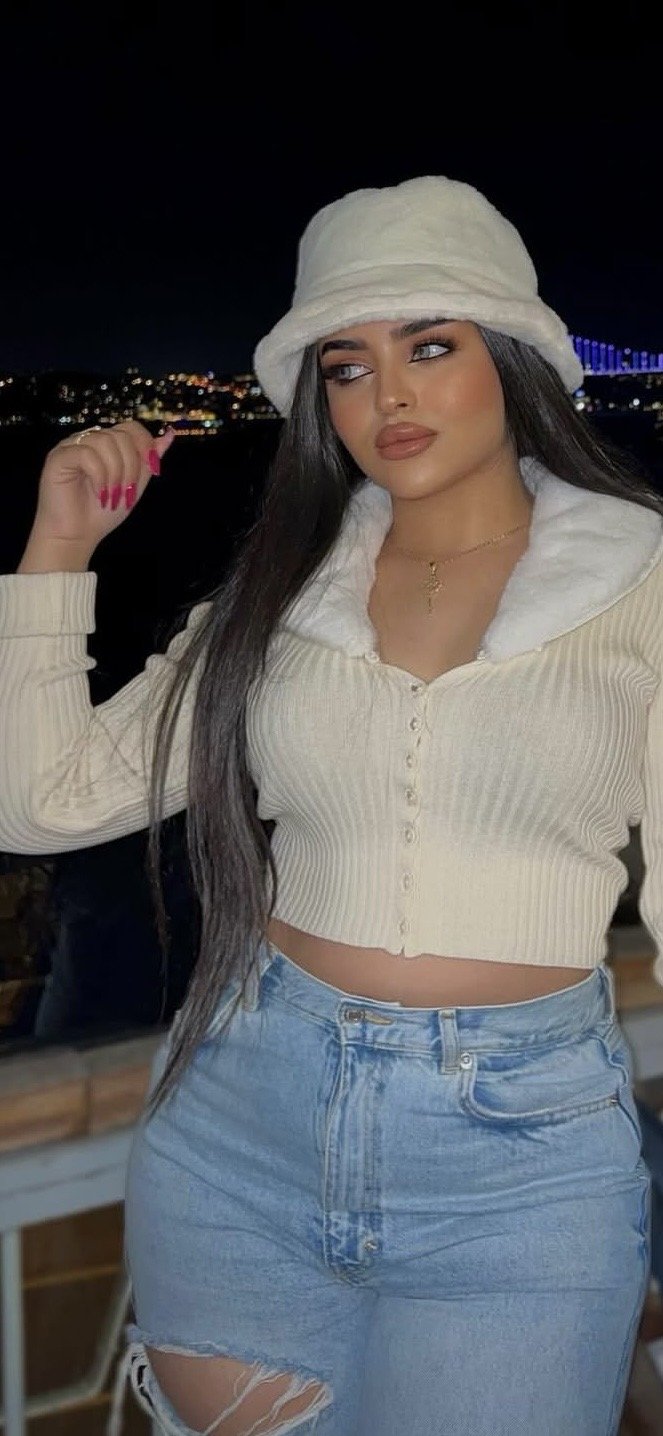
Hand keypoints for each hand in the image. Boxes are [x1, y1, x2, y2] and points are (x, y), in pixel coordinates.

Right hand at [30, 421, 177, 554]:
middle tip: (126, 493)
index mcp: (106, 445)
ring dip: (115, 472)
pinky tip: (99, 493)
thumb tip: (170, 435)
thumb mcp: (134, 485)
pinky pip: (86, 453)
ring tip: (112, 495)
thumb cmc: (102, 514)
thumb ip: (148, 461)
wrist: (76, 536)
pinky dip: (99, 475)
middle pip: (120, 435)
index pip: (130, 428)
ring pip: (104, 441)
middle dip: (131, 466)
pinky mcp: (58, 457)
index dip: (145, 444)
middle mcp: (88, 441)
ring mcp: (71, 447)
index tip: (154, 469)